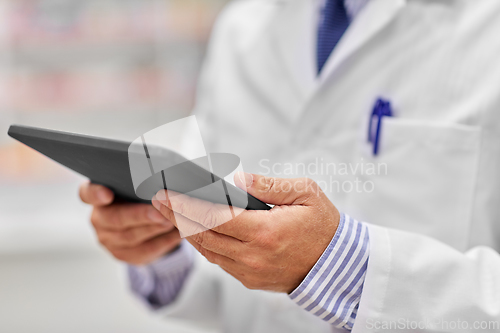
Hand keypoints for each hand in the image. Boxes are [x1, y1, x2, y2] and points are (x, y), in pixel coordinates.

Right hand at [79, 181, 181, 264]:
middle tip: (159, 212)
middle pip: (114, 218)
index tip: (107, 194)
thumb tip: (164, 187)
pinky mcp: (122, 254)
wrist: (144, 223)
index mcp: (97, 196)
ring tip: (172, 221)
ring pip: (130, 236)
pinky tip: (177, 234)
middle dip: (139, 215)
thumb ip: (144, 184)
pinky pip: (144, 250)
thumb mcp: (140, 186)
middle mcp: (99, 218)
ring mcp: (108, 239)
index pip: (87, 193)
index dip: (96, 194)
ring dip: (154, 229)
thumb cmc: (141, 196)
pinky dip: (163, 241)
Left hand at [152, 173, 339, 292]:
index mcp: (265, 232)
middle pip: (203, 235)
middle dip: (177, 215)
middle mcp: (253, 256)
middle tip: (158, 199)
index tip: (166, 192)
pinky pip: (220, 262)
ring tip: (171, 212)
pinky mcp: (251, 280)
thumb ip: (267, 185)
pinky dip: (205, 245)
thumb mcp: (304, 193)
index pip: (214, 217)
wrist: (338, 264)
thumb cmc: (324, 225)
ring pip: (207, 251)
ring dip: (187, 231)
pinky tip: (197, 230)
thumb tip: (236, 179)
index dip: (186, 204)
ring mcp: (250, 272)